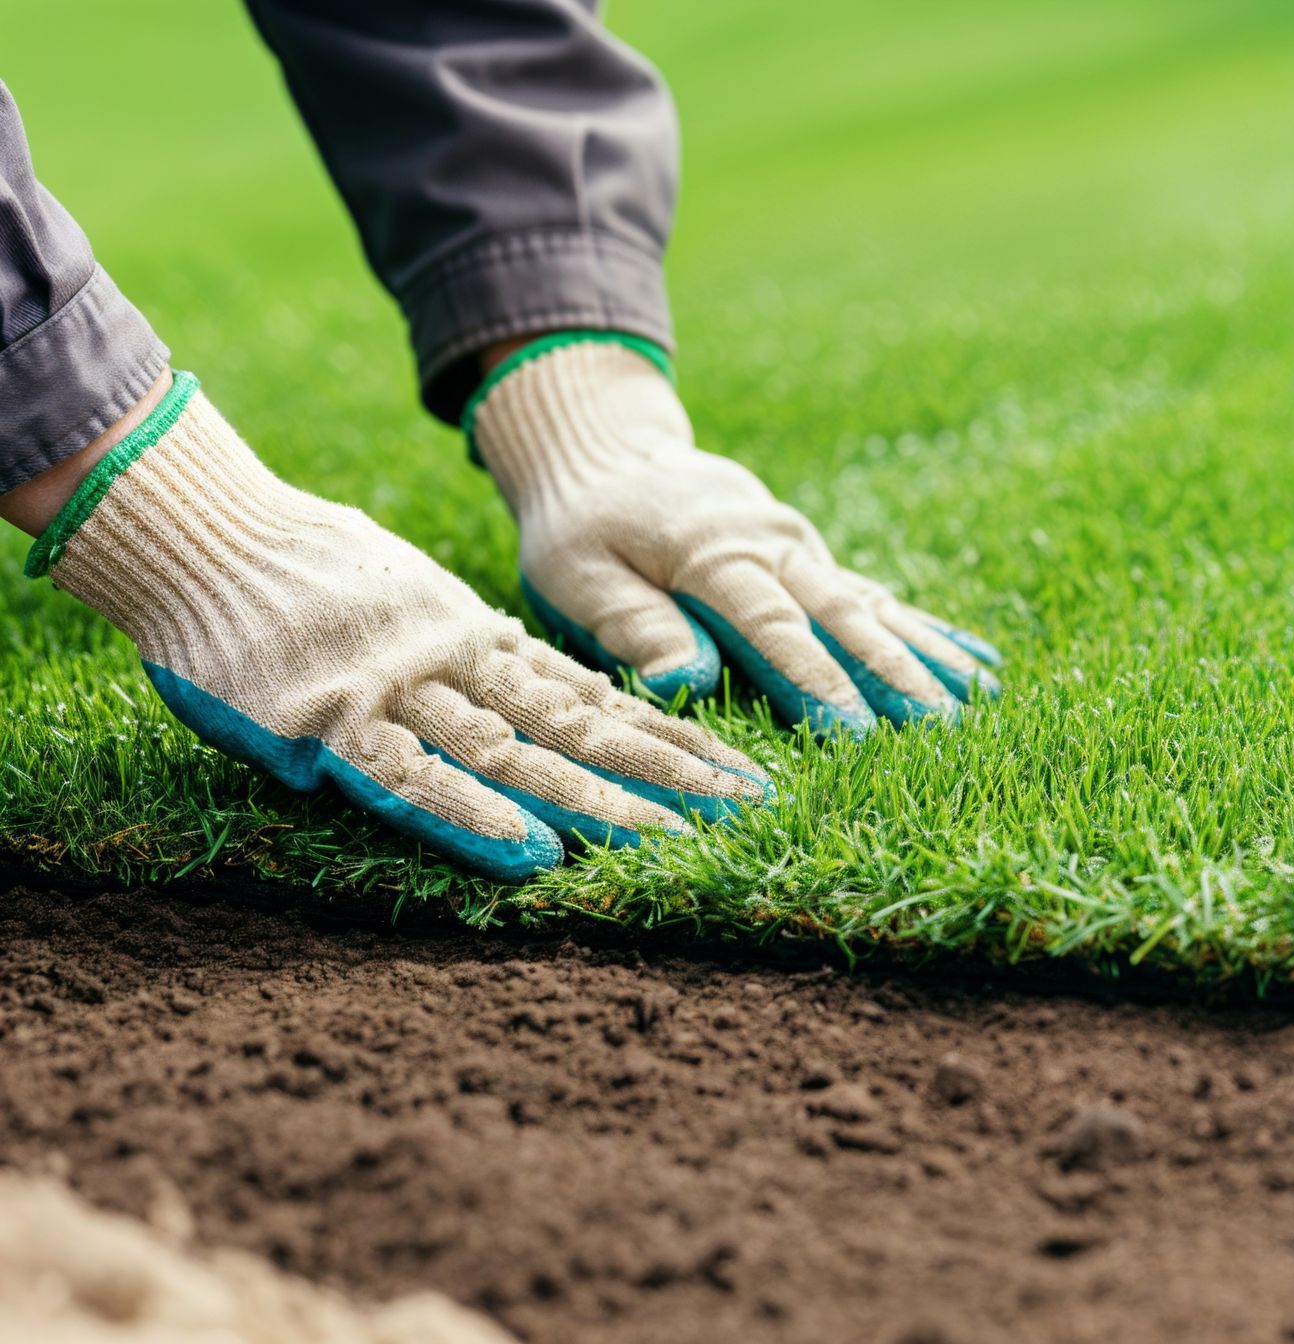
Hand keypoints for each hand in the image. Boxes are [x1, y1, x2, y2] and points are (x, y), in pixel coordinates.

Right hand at [27, 371, 769, 881]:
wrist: (208, 532)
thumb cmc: (308, 572)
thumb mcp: (417, 600)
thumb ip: (478, 652)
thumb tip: (548, 694)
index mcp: (481, 638)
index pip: (597, 698)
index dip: (671, 738)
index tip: (741, 772)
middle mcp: (458, 662)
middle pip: (581, 725)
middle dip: (668, 771)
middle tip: (748, 808)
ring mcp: (397, 691)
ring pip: (513, 752)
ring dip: (595, 798)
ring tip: (673, 838)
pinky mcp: (325, 722)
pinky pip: (407, 776)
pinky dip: (471, 815)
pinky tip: (533, 851)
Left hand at [468, 333, 1001, 736]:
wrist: (610, 453)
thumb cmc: (583, 528)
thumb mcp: (578, 574)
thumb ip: (633, 624)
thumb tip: (684, 680)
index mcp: (714, 553)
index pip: (774, 624)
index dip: (816, 679)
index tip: (855, 733)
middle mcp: (775, 545)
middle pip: (844, 616)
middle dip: (896, 676)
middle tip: (944, 729)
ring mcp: (804, 549)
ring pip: (875, 607)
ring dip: (928, 658)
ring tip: (984, 704)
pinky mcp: (816, 558)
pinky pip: (879, 598)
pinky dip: (929, 633)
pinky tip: (980, 666)